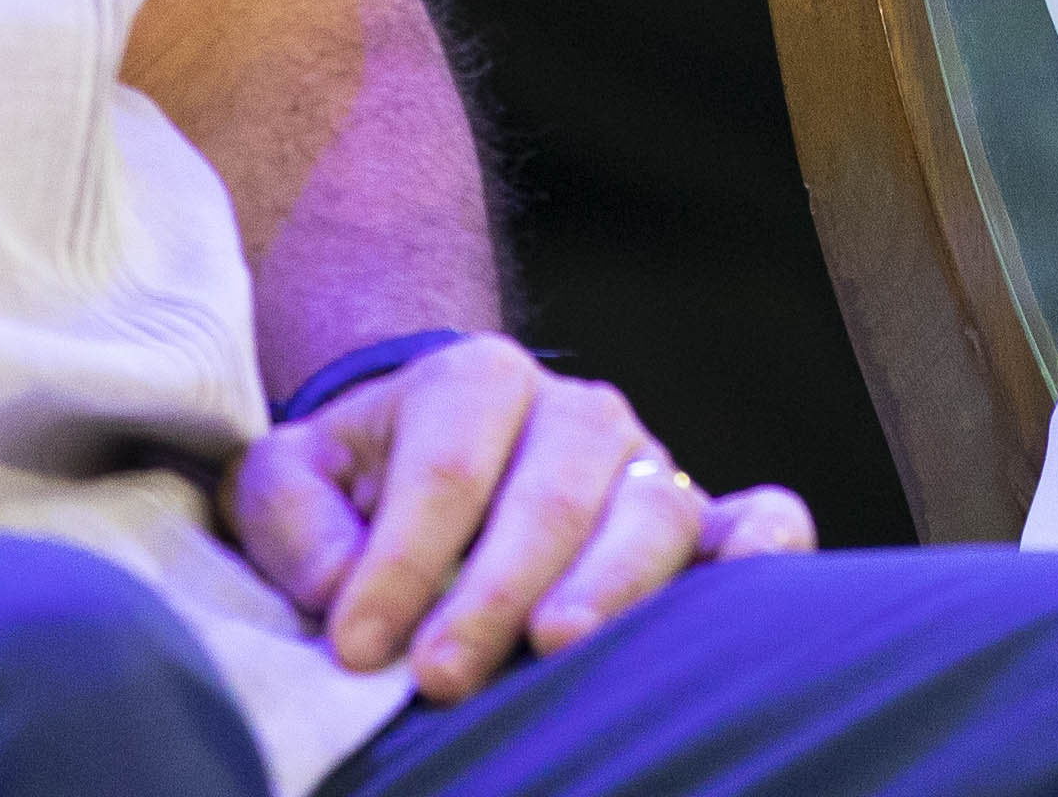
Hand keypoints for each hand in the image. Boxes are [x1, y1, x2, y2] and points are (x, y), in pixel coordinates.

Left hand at [225, 339, 812, 698]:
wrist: (435, 457)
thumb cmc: (358, 485)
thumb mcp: (292, 479)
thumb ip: (296, 518)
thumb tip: (343, 587)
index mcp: (476, 380)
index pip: (445, 471)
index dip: (400, 563)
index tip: (357, 647)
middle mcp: (577, 411)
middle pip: (548, 497)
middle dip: (493, 593)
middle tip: (442, 676)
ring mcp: (650, 461)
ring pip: (650, 514)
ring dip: (608, 586)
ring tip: (558, 648)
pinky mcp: (703, 516)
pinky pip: (762, 520)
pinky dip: (765, 552)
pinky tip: (740, 593)